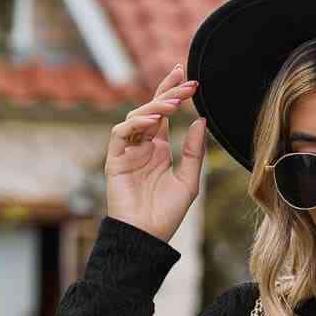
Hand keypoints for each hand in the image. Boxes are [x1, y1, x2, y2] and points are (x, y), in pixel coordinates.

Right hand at [104, 62, 206, 243]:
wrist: (147, 236)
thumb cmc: (167, 214)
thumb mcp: (189, 181)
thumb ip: (194, 151)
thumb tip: (200, 120)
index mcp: (158, 149)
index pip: (164, 114)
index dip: (173, 94)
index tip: (188, 79)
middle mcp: (142, 146)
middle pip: (151, 110)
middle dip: (167, 92)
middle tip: (185, 79)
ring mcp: (127, 151)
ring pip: (136, 117)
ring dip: (155, 106)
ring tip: (175, 102)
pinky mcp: (114, 159)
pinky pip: (121, 133)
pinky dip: (136, 124)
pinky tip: (154, 122)